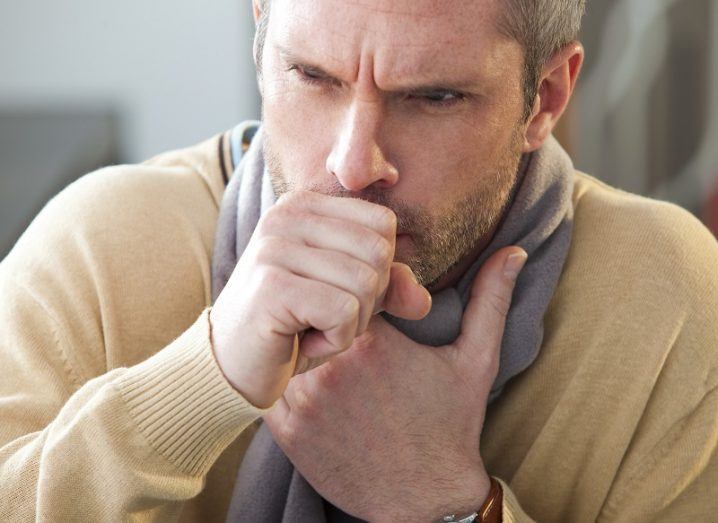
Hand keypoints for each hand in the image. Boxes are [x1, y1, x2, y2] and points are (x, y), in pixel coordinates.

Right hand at [210, 191, 431, 407]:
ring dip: (349, 325)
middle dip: (366, 301)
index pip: (383, 225)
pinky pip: (344, 313)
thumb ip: (389, 288)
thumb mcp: (348, 301)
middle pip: (379, 253)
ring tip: (309, 329)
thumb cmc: (291, 328)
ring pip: (366, 284)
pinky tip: (299, 342)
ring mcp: (275, 247)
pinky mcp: (272, 286)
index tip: (335, 293)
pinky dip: (333, 341)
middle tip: (323, 318)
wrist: (229, 367)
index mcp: (305, 206)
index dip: (377, 271)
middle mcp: (286, 215)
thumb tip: (422, 300)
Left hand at [264, 246, 526, 520]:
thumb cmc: (451, 424)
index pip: (345, 285)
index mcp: (374, 341)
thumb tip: (515, 251)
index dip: (354, 290)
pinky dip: (284, 375)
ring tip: (321, 347)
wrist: (424, 499)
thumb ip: (490, 299)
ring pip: (285, 344)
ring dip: (300, 340)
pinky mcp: (286, 430)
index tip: (368, 303)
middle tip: (340, 323)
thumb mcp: (476, 359)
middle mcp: (332, 367)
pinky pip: (270, 383)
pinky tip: (310, 380)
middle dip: (325, 312)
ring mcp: (304, 400)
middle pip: (311, 311)